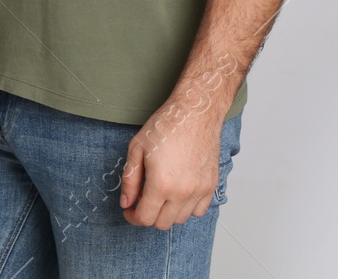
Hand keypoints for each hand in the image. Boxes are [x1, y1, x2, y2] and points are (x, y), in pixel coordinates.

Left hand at [118, 97, 223, 229]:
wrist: (195, 113)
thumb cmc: (166, 126)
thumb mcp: (136, 149)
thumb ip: (130, 180)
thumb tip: (126, 202)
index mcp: (161, 184)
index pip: (145, 218)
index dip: (132, 217)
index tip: (129, 210)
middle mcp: (183, 191)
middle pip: (162, 223)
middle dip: (148, 215)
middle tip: (141, 201)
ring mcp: (200, 190)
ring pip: (181, 219)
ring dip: (167, 212)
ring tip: (159, 194)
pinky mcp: (211, 185)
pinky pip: (199, 211)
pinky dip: (187, 208)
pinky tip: (178, 193)